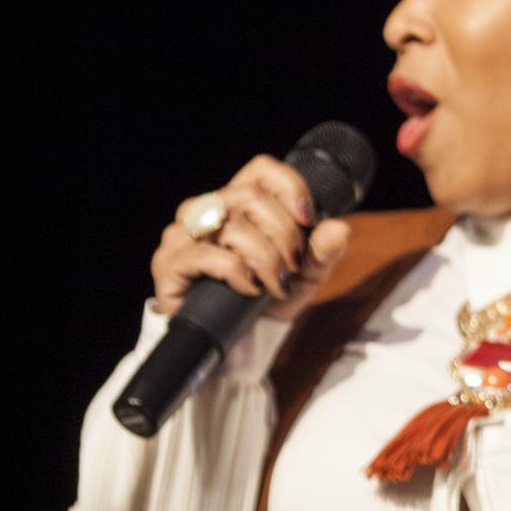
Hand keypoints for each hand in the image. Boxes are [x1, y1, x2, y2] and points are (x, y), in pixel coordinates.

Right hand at [151, 155, 351, 321]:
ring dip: (265, 258)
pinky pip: (207, 255)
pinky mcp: (169, 262)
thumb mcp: (304, 276)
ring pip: (232, 226)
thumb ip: (323, 251)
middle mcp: (208, 209)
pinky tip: (249, 289)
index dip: (289, 187)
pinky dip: (237, 273)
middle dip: (283, 233)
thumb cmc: (267, 298)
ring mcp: (184, 233)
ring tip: (274, 283)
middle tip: (292, 265)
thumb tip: (341, 227)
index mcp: (239, 202)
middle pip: (250, 196)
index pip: (262, 170)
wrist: (234, 340)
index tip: (307, 219)